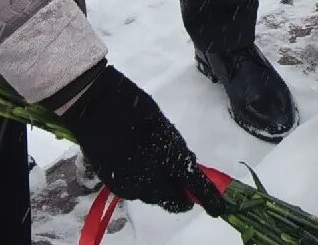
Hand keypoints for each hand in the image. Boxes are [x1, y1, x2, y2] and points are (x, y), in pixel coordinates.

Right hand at [55, 64, 225, 213]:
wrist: (97, 108)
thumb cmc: (136, 108)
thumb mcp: (165, 129)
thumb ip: (177, 154)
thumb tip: (186, 169)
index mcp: (172, 159)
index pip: (197, 186)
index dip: (211, 199)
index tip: (220, 209)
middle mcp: (154, 180)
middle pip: (173, 200)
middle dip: (181, 197)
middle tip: (185, 190)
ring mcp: (133, 185)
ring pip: (153, 197)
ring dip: (160, 189)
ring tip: (155, 169)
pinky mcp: (116, 186)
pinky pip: (136, 191)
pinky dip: (141, 184)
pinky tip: (137, 166)